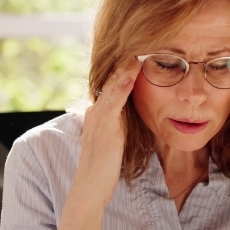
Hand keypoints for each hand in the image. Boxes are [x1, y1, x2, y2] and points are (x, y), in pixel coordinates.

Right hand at [73, 57, 142, 206]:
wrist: (90, 187)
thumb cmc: (104, 170)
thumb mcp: (113, 143)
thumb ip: (119, 129)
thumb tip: (128, 123)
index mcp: (97, 114)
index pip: (111, 86)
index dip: (123, 70)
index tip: (137, 53)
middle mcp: (95, 111)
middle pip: (110, 80)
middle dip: (124, 62)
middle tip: (138, 42)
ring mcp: (98, 117)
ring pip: (112, 85)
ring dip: (125, 66)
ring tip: (138, 48)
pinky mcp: (105, 125)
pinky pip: (115, 99)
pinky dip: (123, 84)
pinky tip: (133, 71)